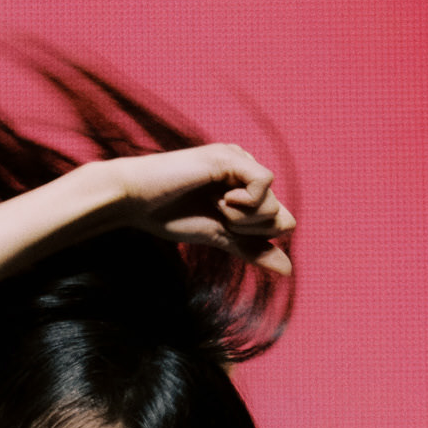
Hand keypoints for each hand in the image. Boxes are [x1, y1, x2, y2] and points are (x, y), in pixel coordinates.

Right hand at [105, 144, 294, 272]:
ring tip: (213, 205)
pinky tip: (218, 197)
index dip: (253, 234)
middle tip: (216, 215)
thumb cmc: (171, 216)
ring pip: (273, 203)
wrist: (137, 201)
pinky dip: (243, 203)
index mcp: (246, 186)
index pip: (278, 220)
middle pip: (279, 214)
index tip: (222, 226)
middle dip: (248, 227)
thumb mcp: (220, 238)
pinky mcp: (232, 157)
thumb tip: (289, 270)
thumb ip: (254, 250)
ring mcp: (240, 160)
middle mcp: (246, 169)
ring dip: (242, 217)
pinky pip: (264, 184)